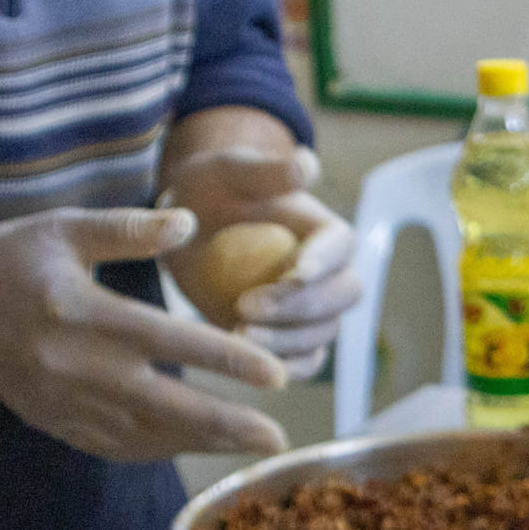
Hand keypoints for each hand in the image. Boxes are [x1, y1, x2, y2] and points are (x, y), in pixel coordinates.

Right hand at [0, 209, 288, 460]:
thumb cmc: (12, 258)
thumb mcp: (63, 227)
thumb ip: (127, 228)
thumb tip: (191, 221)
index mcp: (82, 312)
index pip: (167, 342)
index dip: (225, 361)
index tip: (277, 376)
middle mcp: (74, 366)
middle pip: (164, 406)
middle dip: (226, 425)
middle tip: (277, 437)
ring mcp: (64, 402)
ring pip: (146, 436)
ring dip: (203, 444)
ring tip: (253, 444)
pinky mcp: (57, 423)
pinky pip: (118, 447)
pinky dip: (164, 449)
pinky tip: (201, 445)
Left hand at [161, 147, 361, 378]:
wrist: (186, 230)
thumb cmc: (208, 190)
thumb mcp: (227, 171)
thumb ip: (266, 170)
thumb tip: (307, 161)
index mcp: (328, 232)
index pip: (342, 246)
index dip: (324, 263)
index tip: (293, 273)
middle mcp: (331, 274)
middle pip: (342, 297)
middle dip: (301, 307)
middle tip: (246, 305)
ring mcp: (313, 311)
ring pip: (323, 334)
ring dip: (287, 340)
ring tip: (236, 332)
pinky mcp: (290, 340)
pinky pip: (304, 362)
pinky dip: (286, 367)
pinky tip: (249, 361)